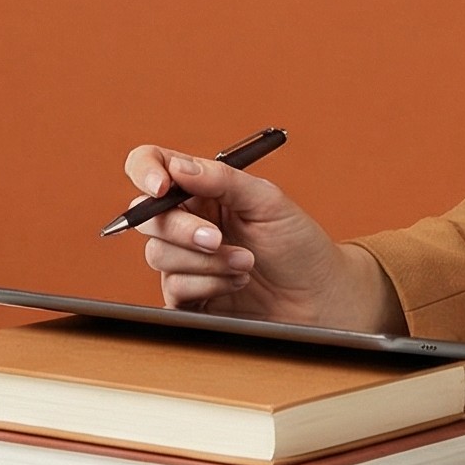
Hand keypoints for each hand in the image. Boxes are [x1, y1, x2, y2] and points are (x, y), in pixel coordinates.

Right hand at [119, 143, 405, 334]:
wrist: (318, 298)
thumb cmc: (299, 245)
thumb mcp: (268, 202)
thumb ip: (222, 180)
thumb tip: (178, 166)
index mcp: (203, 189)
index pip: (154, 167)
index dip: (146, 171)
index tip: (161, 187)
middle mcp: (188, 221)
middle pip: (147, 216)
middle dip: (181, 229)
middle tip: (217, 239)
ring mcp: (185, 260)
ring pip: (158, 254)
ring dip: (206, 261)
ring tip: (246, 263)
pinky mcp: (187, 296)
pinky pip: (173, 288)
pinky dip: (208, 284)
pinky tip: (238, 283)